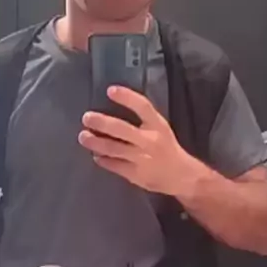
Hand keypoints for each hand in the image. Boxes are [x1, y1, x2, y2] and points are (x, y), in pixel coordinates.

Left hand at [79, 86, 196, 196]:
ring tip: (83, 137)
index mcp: (158, 126)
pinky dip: (103, 160)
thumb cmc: (166, 147)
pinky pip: (114, 165)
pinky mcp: (136, 174)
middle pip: (122, 129)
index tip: (110, 90)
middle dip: (102, 123)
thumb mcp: (160, 128)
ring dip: (96, 142)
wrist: (182, 176)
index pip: (143, 107)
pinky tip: (96, 155)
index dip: (126, 97)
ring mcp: (142, 159)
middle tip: (86, 117)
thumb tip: (115, 106)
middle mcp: (150, 141)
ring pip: (114, 148)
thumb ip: (143, 118)